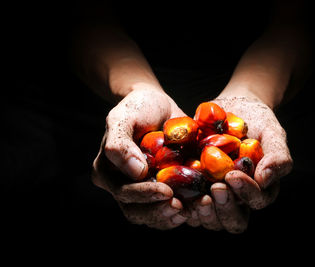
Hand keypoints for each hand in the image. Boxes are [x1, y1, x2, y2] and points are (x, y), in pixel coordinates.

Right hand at [91, 85, 188, 229]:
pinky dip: (182, 210)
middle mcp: (121, 185)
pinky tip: (197, 205)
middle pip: (136, 211)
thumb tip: (135, 172)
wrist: (158, 106)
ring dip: (171, 217)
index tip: (167, 191)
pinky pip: (168, 209)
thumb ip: (120, 143)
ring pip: (152, 216)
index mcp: (107, 171)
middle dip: (159, 212)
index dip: (144, 195)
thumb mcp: (124, 117)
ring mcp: (141, 190)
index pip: (123, 192)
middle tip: (182, 208)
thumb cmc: (139, 108)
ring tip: (191, 209)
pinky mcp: (160, 190)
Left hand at [192, 95, 292, 232]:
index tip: (233, 175)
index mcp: (259, 189)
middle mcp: (237, 199)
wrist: (233, 109)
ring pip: (210, 220)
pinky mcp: (193, 192)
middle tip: (216, 188)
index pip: (257, 200)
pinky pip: (187, 207)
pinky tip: (176, 189)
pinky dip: (182, 202)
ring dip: (204, 212)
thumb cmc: (257, 122)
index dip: (246, 192)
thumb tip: (265, 179)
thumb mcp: (272, 133)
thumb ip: (277, 155)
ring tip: (197, 194)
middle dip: (225, 207)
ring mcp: (214, 198)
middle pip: (234, 221)